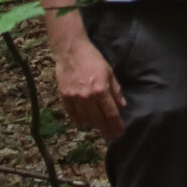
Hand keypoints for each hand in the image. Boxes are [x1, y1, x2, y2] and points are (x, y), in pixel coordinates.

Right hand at [51, 25, 125, 141]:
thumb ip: (115, 90)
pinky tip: (84, 123)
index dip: (116, 125)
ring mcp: (74, 98)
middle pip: (98, 120)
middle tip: (111, 136)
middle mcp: (87, 97)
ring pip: (85, 120)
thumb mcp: (109, 72)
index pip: (111, 114)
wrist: (71, 50)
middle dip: (106, 130)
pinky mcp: (64, 97)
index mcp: (101, 90)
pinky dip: (79, 121)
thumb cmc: (92, 59)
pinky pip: (72, 115)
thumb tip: (122, 105)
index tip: (120, 132)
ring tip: (99, 129)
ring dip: (93, 127)